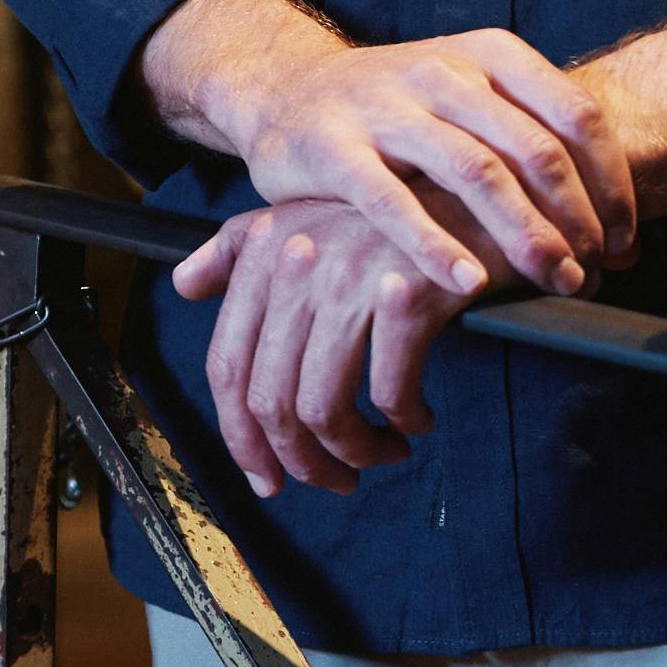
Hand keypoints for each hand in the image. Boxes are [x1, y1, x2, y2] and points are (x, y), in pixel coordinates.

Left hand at [169, 186, 451, 493]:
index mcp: (263, 255)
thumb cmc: (394, 214)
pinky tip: (419, 419)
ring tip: (383, 453)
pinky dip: (404, 421)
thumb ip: (237, 251)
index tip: (267, 477)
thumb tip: (185, 285)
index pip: (226, 367)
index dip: (241, 437)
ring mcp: (351, 279)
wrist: (481, 186)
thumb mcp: (306, 214)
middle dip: (302, 462)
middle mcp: (297, 266)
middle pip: (271, 401)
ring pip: (324, 409)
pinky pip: (390, 392)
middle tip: (336, 481)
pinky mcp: (410, 295)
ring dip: (355, 453)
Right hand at [174, 1, 635, 300]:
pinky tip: (469, 285)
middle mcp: (441, 71)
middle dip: (576, 221)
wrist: (283, 89)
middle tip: (591, 274)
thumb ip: (528, 138)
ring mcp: (384, 106)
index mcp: (487, 54)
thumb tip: (615, 224)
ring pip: (475, 174)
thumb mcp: (465, 94)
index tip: (624, 240)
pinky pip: (392, 203)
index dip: (612, 183)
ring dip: (524, 237)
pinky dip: (436, 248)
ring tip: (551, 282)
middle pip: (534, 150)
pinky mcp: (331, 148)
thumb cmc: (395, 109)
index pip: (576, 115)